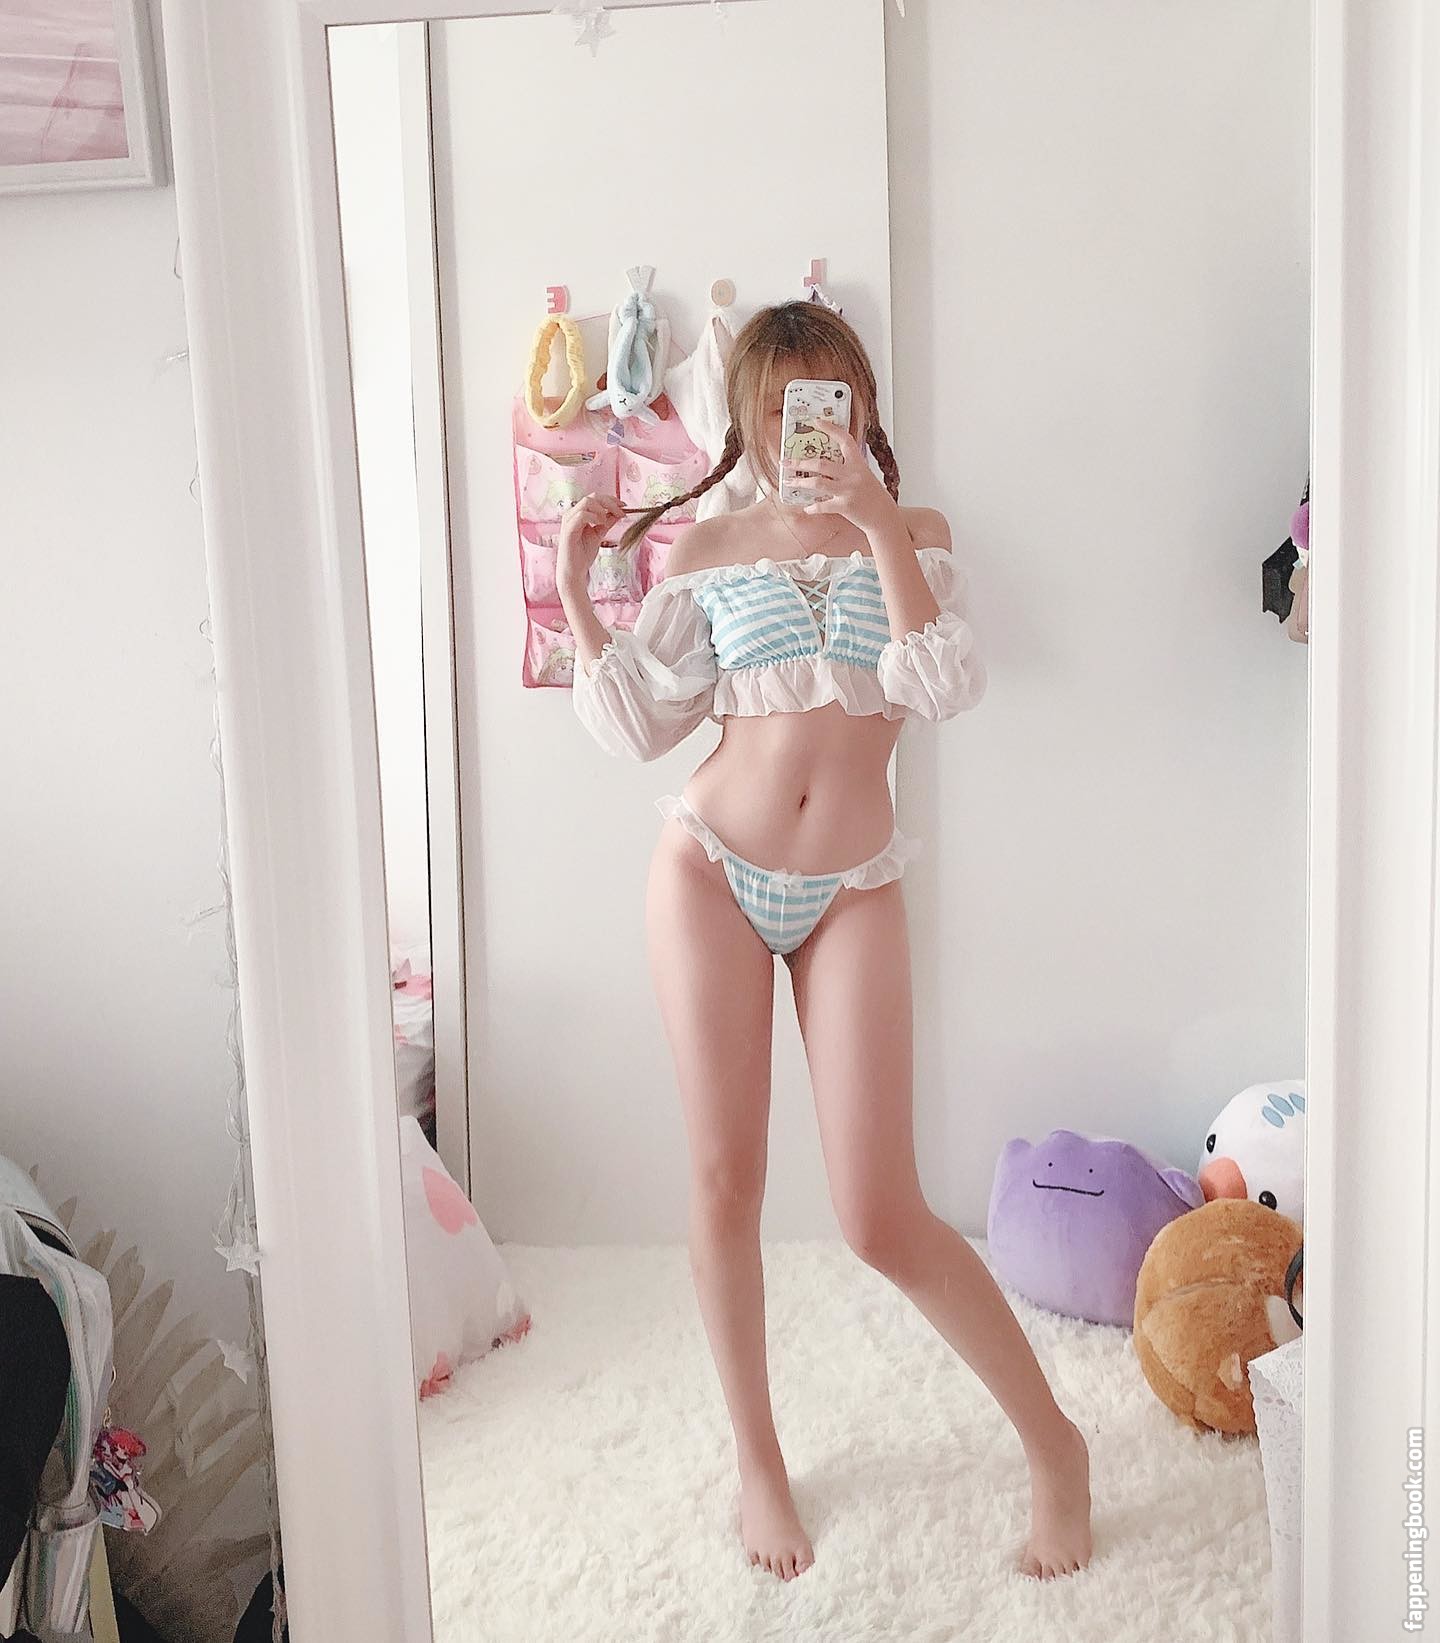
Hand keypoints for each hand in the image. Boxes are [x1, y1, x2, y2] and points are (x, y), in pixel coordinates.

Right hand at [556, 493, 625, 592]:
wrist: (574, 571)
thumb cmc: (583, 554)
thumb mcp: (599, 534)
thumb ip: (607, 522)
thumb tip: (619, 512)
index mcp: (579, 514)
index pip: (595, 498)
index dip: (611, 500)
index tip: (624, 506)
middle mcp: (572, 514)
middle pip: (592, 497)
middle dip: (610, 502)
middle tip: (621, 511)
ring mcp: (569, 520)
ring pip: (587, 502)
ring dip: (602, 509)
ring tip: (608, 521)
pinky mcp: (568, 529)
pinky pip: (582, 515)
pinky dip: (594, 517)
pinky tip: (601, 524)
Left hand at [786, 418, 900, 537]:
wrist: (883, 516)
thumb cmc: (873, 495)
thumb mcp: (864, 474)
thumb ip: (848, 467)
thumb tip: (826, 463)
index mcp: (858, 464)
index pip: (845, 440)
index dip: (831, 429)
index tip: (817, 422)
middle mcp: (852, 475)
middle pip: (821, 464)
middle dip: (800, 463)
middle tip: (786, 462)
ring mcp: (848, 491)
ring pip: (817, 483)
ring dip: (800, 482)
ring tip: (789, 481)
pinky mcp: (844, 507)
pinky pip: (822, 506)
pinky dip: (812, 507)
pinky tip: (807, 507)